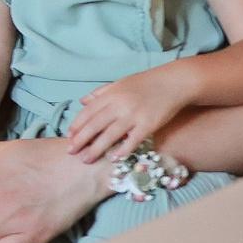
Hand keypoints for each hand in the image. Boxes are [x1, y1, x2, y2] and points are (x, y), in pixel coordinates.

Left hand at [66, 67, 192, 162]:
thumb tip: (82, 101)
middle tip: (71, 151)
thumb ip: (100, 93)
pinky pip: (133, 140)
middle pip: (95, 125)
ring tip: (86, 159)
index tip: (69, 135)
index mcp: (111, 95)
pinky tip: (113, 158)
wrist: (173, 83)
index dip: (78, 124)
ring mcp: (134, 115)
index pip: (88, 111)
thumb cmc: (145, 83)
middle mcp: (119, 105)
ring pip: (111, 134)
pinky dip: (122, 149)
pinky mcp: (149, 124)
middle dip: (81, 139)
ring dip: (97, 148)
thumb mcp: (119, 83)